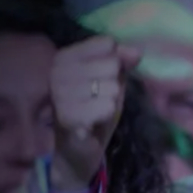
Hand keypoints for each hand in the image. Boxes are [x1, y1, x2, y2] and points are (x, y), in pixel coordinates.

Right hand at [50, 36, 139, 190]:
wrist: (79, 148)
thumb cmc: (95, 111)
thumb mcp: (112, 81)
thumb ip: (122, 62)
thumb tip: (136, 51)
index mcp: (64, 58)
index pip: (107, 44)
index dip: (117, 64)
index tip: (104, 80)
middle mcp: (57, 72)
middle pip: (112, 66)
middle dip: (114, 87)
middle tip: (99, 101)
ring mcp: (59, 94)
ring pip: (112, 88)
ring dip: (110, 104)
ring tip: (95, 113)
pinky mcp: (67, 116)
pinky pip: (107, 107)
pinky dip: (106, 117)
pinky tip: (92, 123)